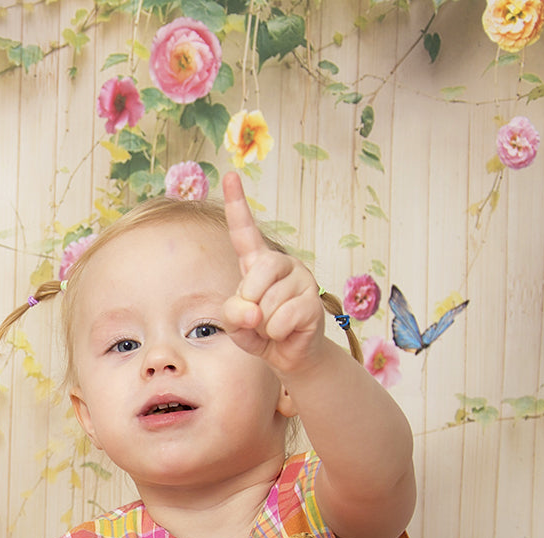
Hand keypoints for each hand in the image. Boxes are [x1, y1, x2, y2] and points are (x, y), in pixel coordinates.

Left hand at [220, 171, 327, 373]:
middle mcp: (283, 265)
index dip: (237, 204)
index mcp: (258, 263)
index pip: (245, 231)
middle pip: (259, 270)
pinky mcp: (314, 303)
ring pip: (269, 302)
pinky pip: (282, 320)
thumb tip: (253, 310)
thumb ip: (233, 312)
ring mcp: (302, 280)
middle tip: (256, 317)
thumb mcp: (236, 323)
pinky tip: (285, 333)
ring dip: (263, 324)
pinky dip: (276, 333)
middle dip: (250, 298)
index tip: (230, 175)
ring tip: (272, 326)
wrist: (288, 355)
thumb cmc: (259, 333)